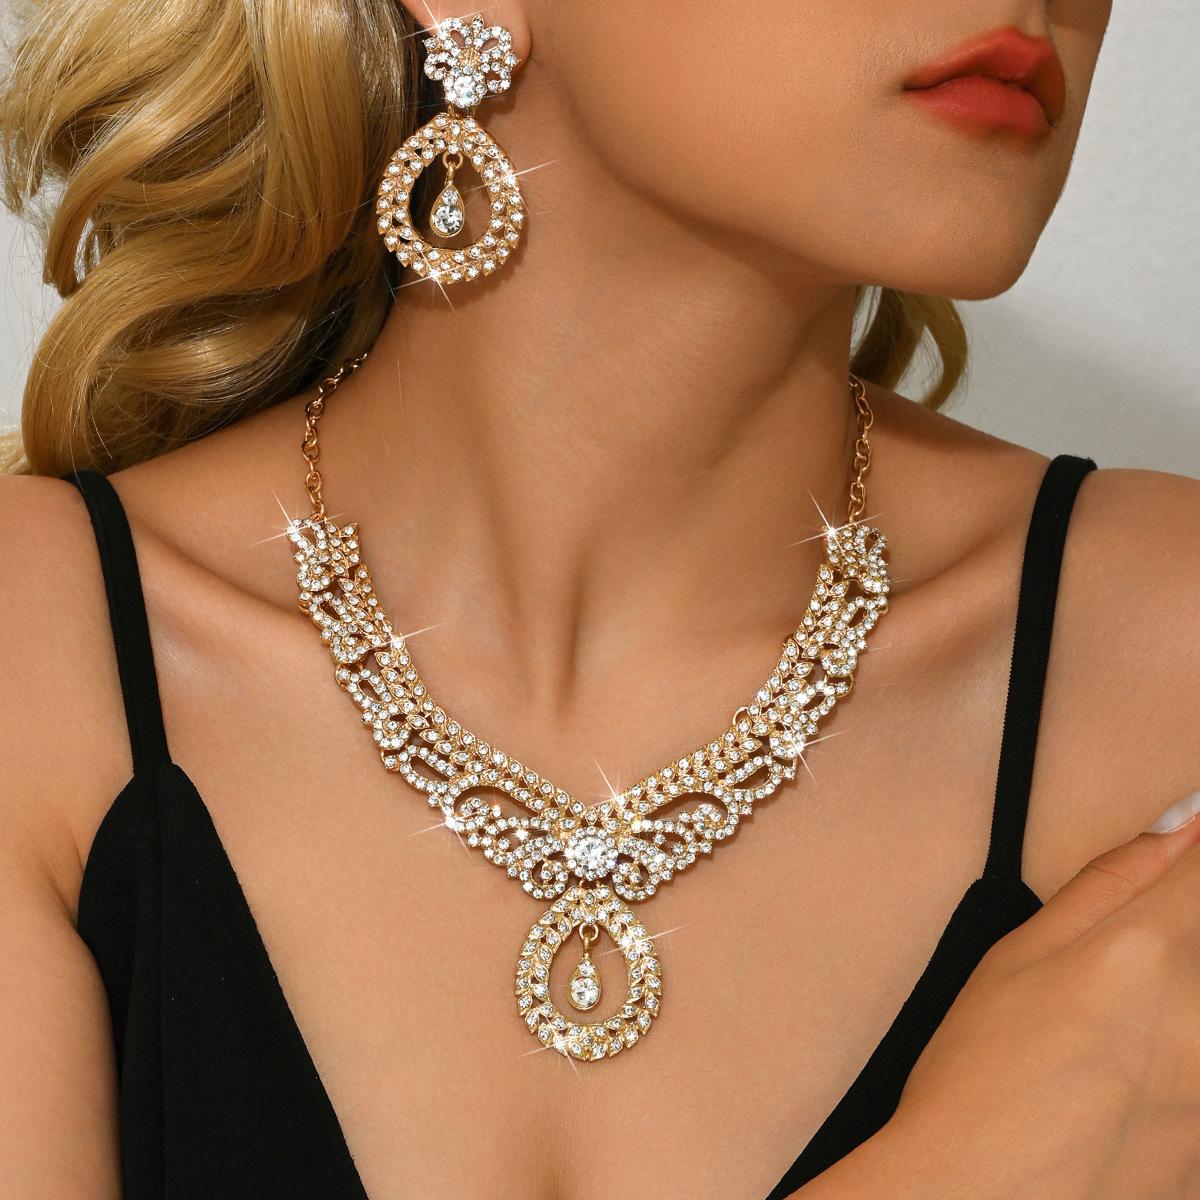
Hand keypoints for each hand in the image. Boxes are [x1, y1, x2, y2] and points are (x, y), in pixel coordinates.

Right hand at [887, 800, 1199, 1199]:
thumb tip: (1175, 829)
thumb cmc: (978, 1072)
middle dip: (1182, 936)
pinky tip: (1128, 1083)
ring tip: (1116, 1034)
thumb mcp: (1017, 957)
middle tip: (1122, 980)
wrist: (978, 1197)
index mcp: (1144, 953)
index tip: (1192, 845)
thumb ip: (1105, 886)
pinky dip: (1181, 1061)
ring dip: (1178, 1000)